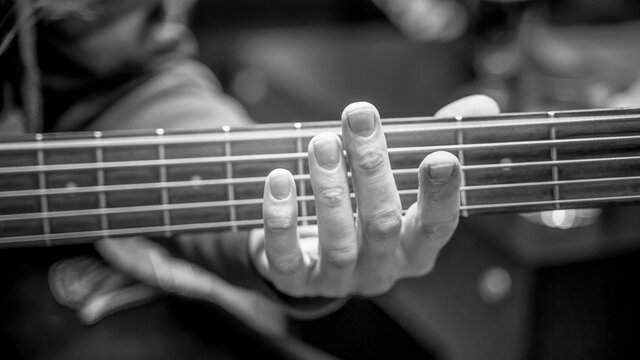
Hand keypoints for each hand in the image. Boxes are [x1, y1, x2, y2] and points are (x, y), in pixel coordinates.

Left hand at [251, 95, 499, 296]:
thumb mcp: (403, 177)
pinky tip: (278, 180)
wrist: (315, 255)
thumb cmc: (366, 207)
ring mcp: (339, 280)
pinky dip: (281, 219)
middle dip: (371, 170)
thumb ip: (436, 140)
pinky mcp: (296, 281)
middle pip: (383, 225)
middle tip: (359, 118)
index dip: (441, 196)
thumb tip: (483, 104)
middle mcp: (382, 269)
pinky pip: (287, 257)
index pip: (437, 227)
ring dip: (329, 188)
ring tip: (321, 142)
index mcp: (416, 248)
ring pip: (338, 241)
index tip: (441, 157)